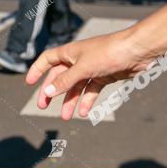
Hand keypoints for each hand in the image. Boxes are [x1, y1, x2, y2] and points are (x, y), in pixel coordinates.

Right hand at [25, 30, 154, 120]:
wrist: (137, 51)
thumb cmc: (109, 52)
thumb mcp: (83, 68)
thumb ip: (64, 81)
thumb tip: (46, 92)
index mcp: (70, 52)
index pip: (47, 60)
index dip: (37, 70)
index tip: (29, 83)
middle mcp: (79, 59)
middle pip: (60, 76)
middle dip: (52, 92)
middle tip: (44, 106)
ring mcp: (92, 68)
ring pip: (76, 86)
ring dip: (70, 100)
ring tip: (66, 117)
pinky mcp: (104, 75)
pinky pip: (91, 90)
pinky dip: (87, 100)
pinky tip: (84, 112)